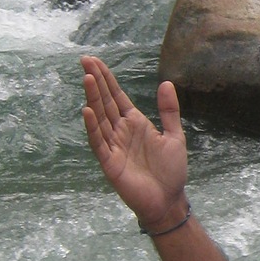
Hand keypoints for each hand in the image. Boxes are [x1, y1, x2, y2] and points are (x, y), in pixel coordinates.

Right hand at [80, 56, 188, 231]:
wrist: (169, 200)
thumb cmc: (171, 171)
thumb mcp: (174, 136)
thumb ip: (169, 111)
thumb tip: (166, 83)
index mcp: (135, 123)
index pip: (117, 97)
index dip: (107, 79)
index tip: (95, 61)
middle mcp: (120, 131)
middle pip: (105, 102)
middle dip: (96, 81)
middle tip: (85, 60)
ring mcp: (113, 146)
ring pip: (100, 118)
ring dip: (93, 98)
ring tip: (87, 78)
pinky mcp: (110, 162)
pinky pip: (99, 142)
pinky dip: (93, 126)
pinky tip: (88, 110)